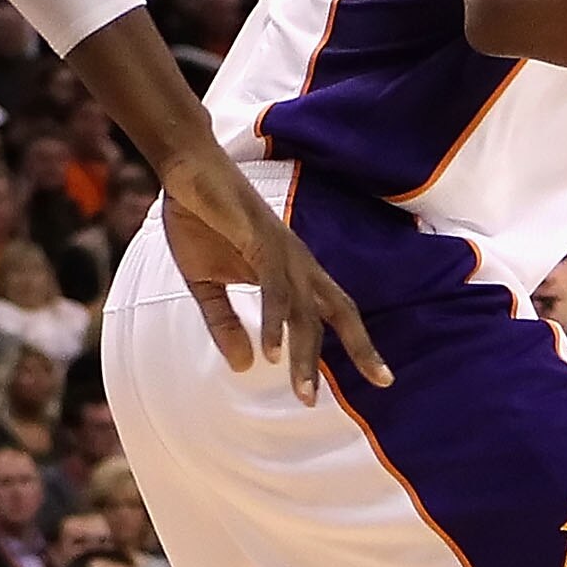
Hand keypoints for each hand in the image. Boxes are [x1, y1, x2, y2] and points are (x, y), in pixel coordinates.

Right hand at [157, 160, 389, 405]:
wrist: (185, 171)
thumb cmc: (200, 222)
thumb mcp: (207, 284)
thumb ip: (225, 324)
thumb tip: (245, 367)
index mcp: (294, 273)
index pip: (335, 314)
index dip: (359, 345)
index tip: (381, 379)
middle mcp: (299, 264)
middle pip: (339, 313)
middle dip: (360, 350)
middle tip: (382, 384)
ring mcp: (283, 252)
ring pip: (305, 311)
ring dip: (305, 355)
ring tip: (305, 394)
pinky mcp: (260, 240)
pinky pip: (273, 288)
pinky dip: (273, 320)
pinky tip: (271, 352)